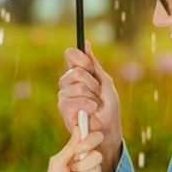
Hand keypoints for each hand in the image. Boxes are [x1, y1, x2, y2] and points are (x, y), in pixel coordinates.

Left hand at [41, 126, 104, 171]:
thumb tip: (78, 128)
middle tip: (72, 171)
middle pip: (97, 155)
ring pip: (96, 171)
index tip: (79, 150)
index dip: (90, 142)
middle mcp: (90, 161)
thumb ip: (70, 146)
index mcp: (80, 152)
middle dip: (81, 165)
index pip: (95, 138)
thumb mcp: (58, 162)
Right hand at [58, 41, 121, 171]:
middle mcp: (68, 83)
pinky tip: (91, 111)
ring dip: (91, 95)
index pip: (70, 55)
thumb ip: (94, 64)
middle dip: (91, 82)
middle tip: (98, 92)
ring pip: (75, 86)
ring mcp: (64, 95)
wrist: (108, 128)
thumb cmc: (108, 106)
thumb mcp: (105, 82)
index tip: (89, 65)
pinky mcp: (63, 109)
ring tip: (96, 104)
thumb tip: (86, 44)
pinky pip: (72, 99)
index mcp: (78, 73)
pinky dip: (87, 104)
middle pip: (74, 71)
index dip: (79, 58)